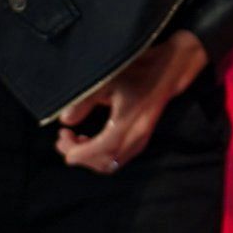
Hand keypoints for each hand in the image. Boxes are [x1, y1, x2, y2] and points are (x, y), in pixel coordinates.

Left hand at [56, 30, 207, 173]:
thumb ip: (85, 101)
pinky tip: (91, 140)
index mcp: (127, 122)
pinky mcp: (143, 138)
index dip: (76, 151)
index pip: (98, 151)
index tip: (61, 138)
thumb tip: (65, 120)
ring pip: (112, 163)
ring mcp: (142, 139)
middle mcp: (137, 136)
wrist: (170, 68)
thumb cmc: (139, 70)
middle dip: (80, 156)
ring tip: (74, 140)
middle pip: (104, 163)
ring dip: (91, 158)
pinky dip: (102, 155)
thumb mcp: (109, 80)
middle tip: (63, 139)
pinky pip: (119, 157)